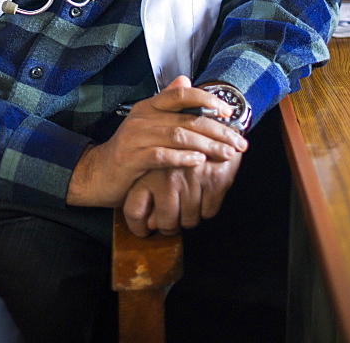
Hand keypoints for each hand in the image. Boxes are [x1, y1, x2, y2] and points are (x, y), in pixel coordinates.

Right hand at [65, 75, 246, 207]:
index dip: (207, 99)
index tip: (229, 112)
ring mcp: (136, 137)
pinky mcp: (132, 158)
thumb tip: (185, 79)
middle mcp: (142, 117)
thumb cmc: (130, 150)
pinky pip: (163, 156)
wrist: (98, 173)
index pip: (180, 93)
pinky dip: (183, 158)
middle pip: (187, 118)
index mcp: (149, 106)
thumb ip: (166, 103)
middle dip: (218, 131)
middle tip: (239, 143)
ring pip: (179, 136)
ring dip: (207, 146)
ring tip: (226, 155)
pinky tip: (199, 162)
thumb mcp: (147, 123)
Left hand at [122, 152, 242, 237]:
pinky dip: (207, 208)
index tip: (145, 229)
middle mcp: (167, 176)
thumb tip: (148, 224)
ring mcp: (192, 178)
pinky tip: (203, 194)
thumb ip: (145, 192)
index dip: (138, 227)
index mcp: (147, 171)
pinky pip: (209, 212)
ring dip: (190, 218)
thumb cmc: (176, 146)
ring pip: (189, 220)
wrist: (207, 120)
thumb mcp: (152, 163)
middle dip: (169, 226)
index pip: (135, 211)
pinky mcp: (215, 179)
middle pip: (166, 223)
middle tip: (172, 220)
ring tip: (188, 204)